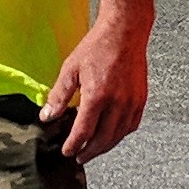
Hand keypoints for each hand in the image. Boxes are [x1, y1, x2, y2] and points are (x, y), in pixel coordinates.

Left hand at [41, 22, 151, 160]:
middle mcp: (117, 103)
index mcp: (97, 96)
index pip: (84, 132)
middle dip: (89, 152)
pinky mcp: (141, 99)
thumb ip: (59, 95)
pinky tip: (112, 135)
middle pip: (102, 140)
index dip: (74, 145)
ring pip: (118, 136)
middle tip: (79, 157)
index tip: (67, 152)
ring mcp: (132, 103)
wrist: (125, 31)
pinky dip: (120, 135)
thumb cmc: (98, 46)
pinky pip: (131, 125)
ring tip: (93, 150)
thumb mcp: (71, 69)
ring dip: (104, 147)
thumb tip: (47, 115)